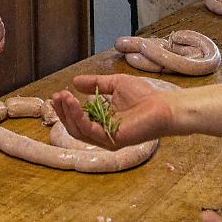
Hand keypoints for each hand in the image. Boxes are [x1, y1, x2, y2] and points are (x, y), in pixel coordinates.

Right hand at [51, 73, 175, 148]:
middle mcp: (103, 133)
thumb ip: (95, 84)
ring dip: (69, 114)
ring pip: (79, 130)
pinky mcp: (113, 140)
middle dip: (64, 111)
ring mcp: (107, 139)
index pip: (78, 119)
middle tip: (57, 96)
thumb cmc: (145, 96)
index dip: (66, 108)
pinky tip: (75, 104)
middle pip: (75, 127)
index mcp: (102, 121)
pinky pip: (91, 131)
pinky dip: (80, 118)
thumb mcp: (115, 84)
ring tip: (63, 97)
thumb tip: (75, 81)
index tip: (58, 94)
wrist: (164, 105)